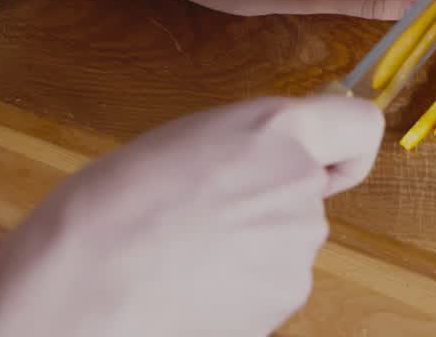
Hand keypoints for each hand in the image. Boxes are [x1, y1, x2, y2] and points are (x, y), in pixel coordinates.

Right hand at [0, 94, 383, 336]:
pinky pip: (265, 290)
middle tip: (199, 214)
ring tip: (180, 254)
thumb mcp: (178, 144)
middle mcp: (299, 189)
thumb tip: (261, 167)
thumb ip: (242, 149)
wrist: (75, 298)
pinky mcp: (281, 307)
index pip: (359, 127)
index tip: (322, 159)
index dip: (341, 146)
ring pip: (283, 246)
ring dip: (248, 251)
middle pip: (309, 195)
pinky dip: (236, 292)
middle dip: (268, 205)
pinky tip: (185, 289)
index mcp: (275, 132)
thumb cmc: (101, 213)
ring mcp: (294, 255)